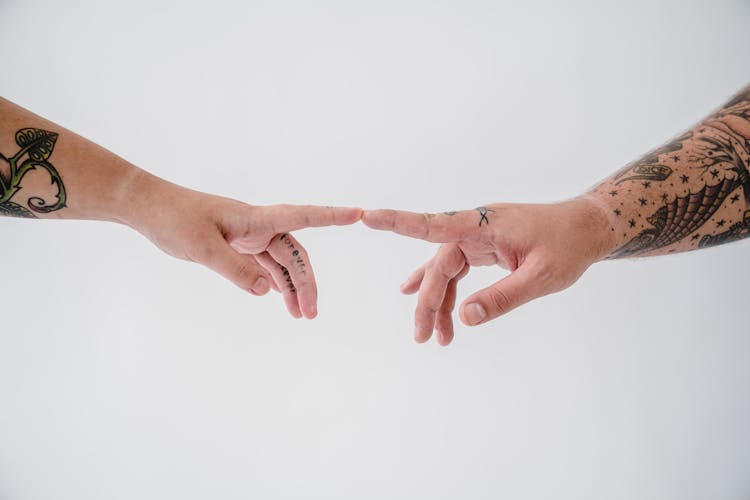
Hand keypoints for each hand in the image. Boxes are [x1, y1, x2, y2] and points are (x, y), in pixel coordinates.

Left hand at [125, 173, 361, 318]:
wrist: (148, 209)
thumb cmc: (174, 219)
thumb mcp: (202, 247)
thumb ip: (235, 270)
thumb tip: (267, 291)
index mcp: (255, 218)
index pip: (302, 216)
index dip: (331, 216)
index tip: (359, 214)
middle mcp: (258, 225)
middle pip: (294, 254)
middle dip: (307, 282)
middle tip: (309, 315)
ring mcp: (248, 236)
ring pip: (281, 263)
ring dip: (292, 288)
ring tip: (301, 316)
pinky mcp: (237, 245)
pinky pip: (264, 265)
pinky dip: (274, 283)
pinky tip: (280, 299)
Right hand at [362, 198, 614, 344]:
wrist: (588, 228)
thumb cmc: (569, 246)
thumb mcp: (541, 277)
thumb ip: (502, 297)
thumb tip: (464, 317)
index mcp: (485, 225)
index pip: (435, 224)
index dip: (398, 222)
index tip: (367, 216)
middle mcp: (475, 228)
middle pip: (439, 264)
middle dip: (428, 301)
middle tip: (423, 338)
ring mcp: (478, 237)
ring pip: (445, 270)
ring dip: (438, 302)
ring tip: (433, 337)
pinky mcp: (484, 247)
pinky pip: (457, 270)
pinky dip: (447, 291)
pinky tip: (429, 304)